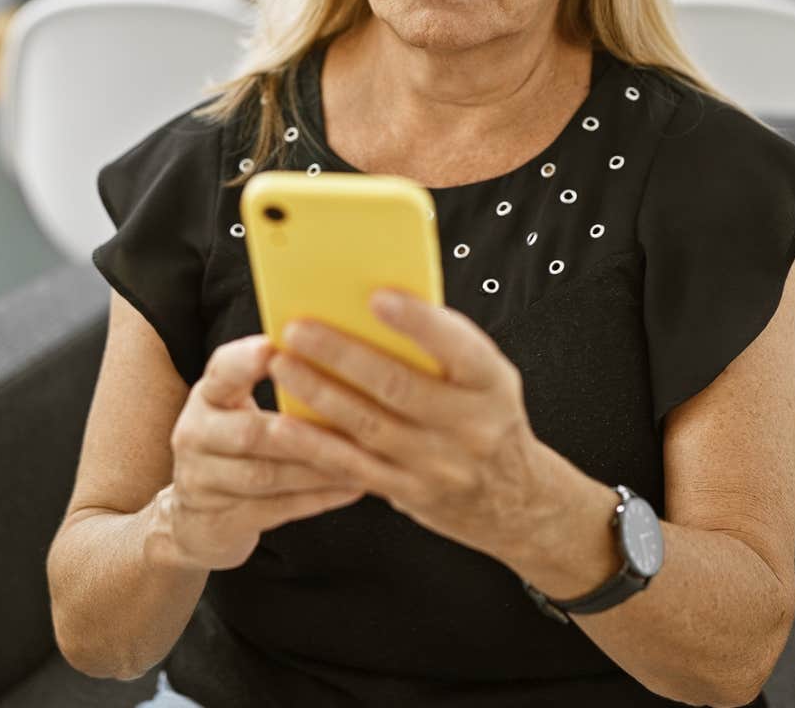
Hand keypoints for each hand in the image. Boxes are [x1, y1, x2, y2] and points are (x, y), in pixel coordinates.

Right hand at [155, 334, 378, 571]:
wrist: (198, 519)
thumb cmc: (238, 447)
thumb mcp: (240, 409)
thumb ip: (278, 384)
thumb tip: (343, 352)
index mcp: (207, 396)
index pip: (221, 371)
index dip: (244, 361)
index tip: (272, 348)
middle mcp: (195, 434)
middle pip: (249, 432)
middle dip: (303, 431)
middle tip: (353, 422)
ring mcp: (202, 481)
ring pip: (266, 475)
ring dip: (318, 468)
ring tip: (364, 460)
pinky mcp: (220, 520)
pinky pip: (275, 509)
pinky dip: (317, 498)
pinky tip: (353, 488)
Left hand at [265, 289, 561, 561]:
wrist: (512, 498)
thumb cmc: (486, 416)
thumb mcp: (484, 376)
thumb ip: (443, 344)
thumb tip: (376, 303)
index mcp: (490, 384)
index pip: (458, 347)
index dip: (418, 323)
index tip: (376, 297)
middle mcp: (471, 426)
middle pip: (399, 387)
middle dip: (342, 355)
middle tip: (298, 330)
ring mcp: (439, 465)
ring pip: (369, 427)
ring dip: (319, 394)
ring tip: (282, 366)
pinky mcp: (408, 492)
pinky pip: (354, 468)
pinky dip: (315, 446)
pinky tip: (284, 425)